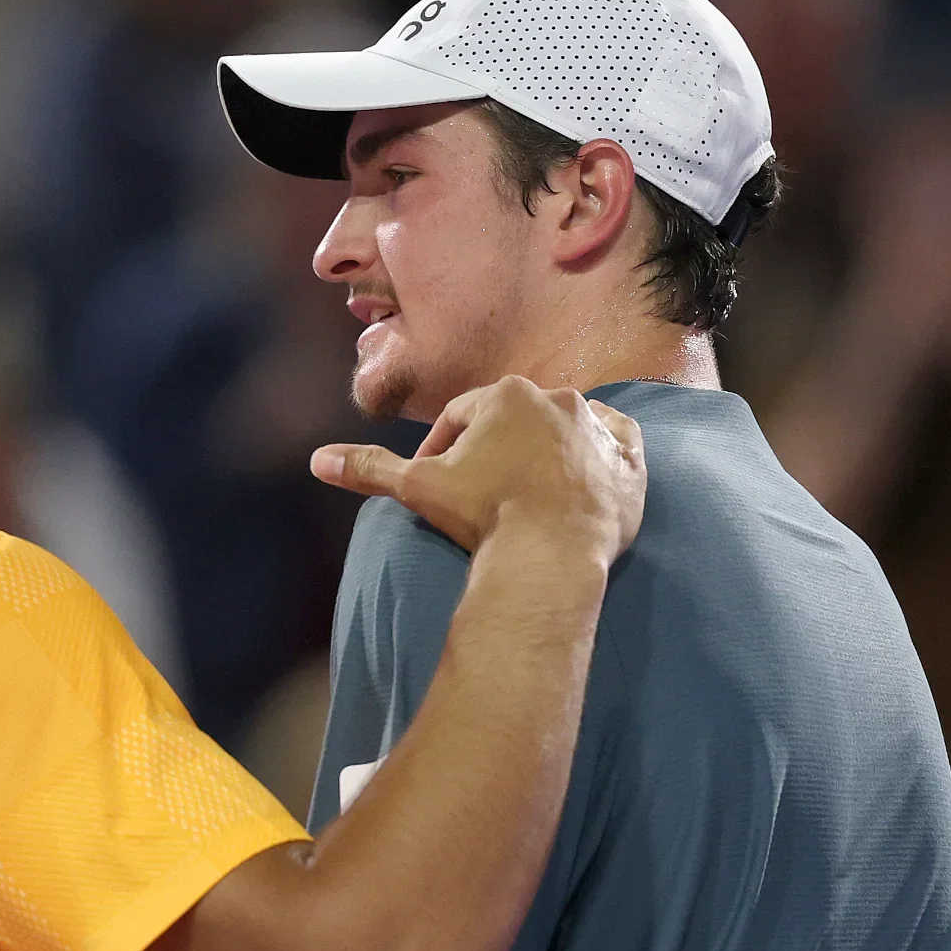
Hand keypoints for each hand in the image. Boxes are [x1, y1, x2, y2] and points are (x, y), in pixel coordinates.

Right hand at [309, 376, 644, 561]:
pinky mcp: (632, 461)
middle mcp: (557, 399)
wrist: (551, 555)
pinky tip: (582, 478)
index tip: (438, 481)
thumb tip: (318, 460)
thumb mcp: (418, 489)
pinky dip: (601, 458)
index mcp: (505, 395)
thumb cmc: (483, 515)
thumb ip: (370, 468)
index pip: (462, 416)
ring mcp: (599, 428)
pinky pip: (618, 447)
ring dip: (547, 449)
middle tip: (482, 491)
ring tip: (528, 490)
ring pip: (566, 428)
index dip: (443, 449)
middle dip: (497, 448)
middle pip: (514, 420)